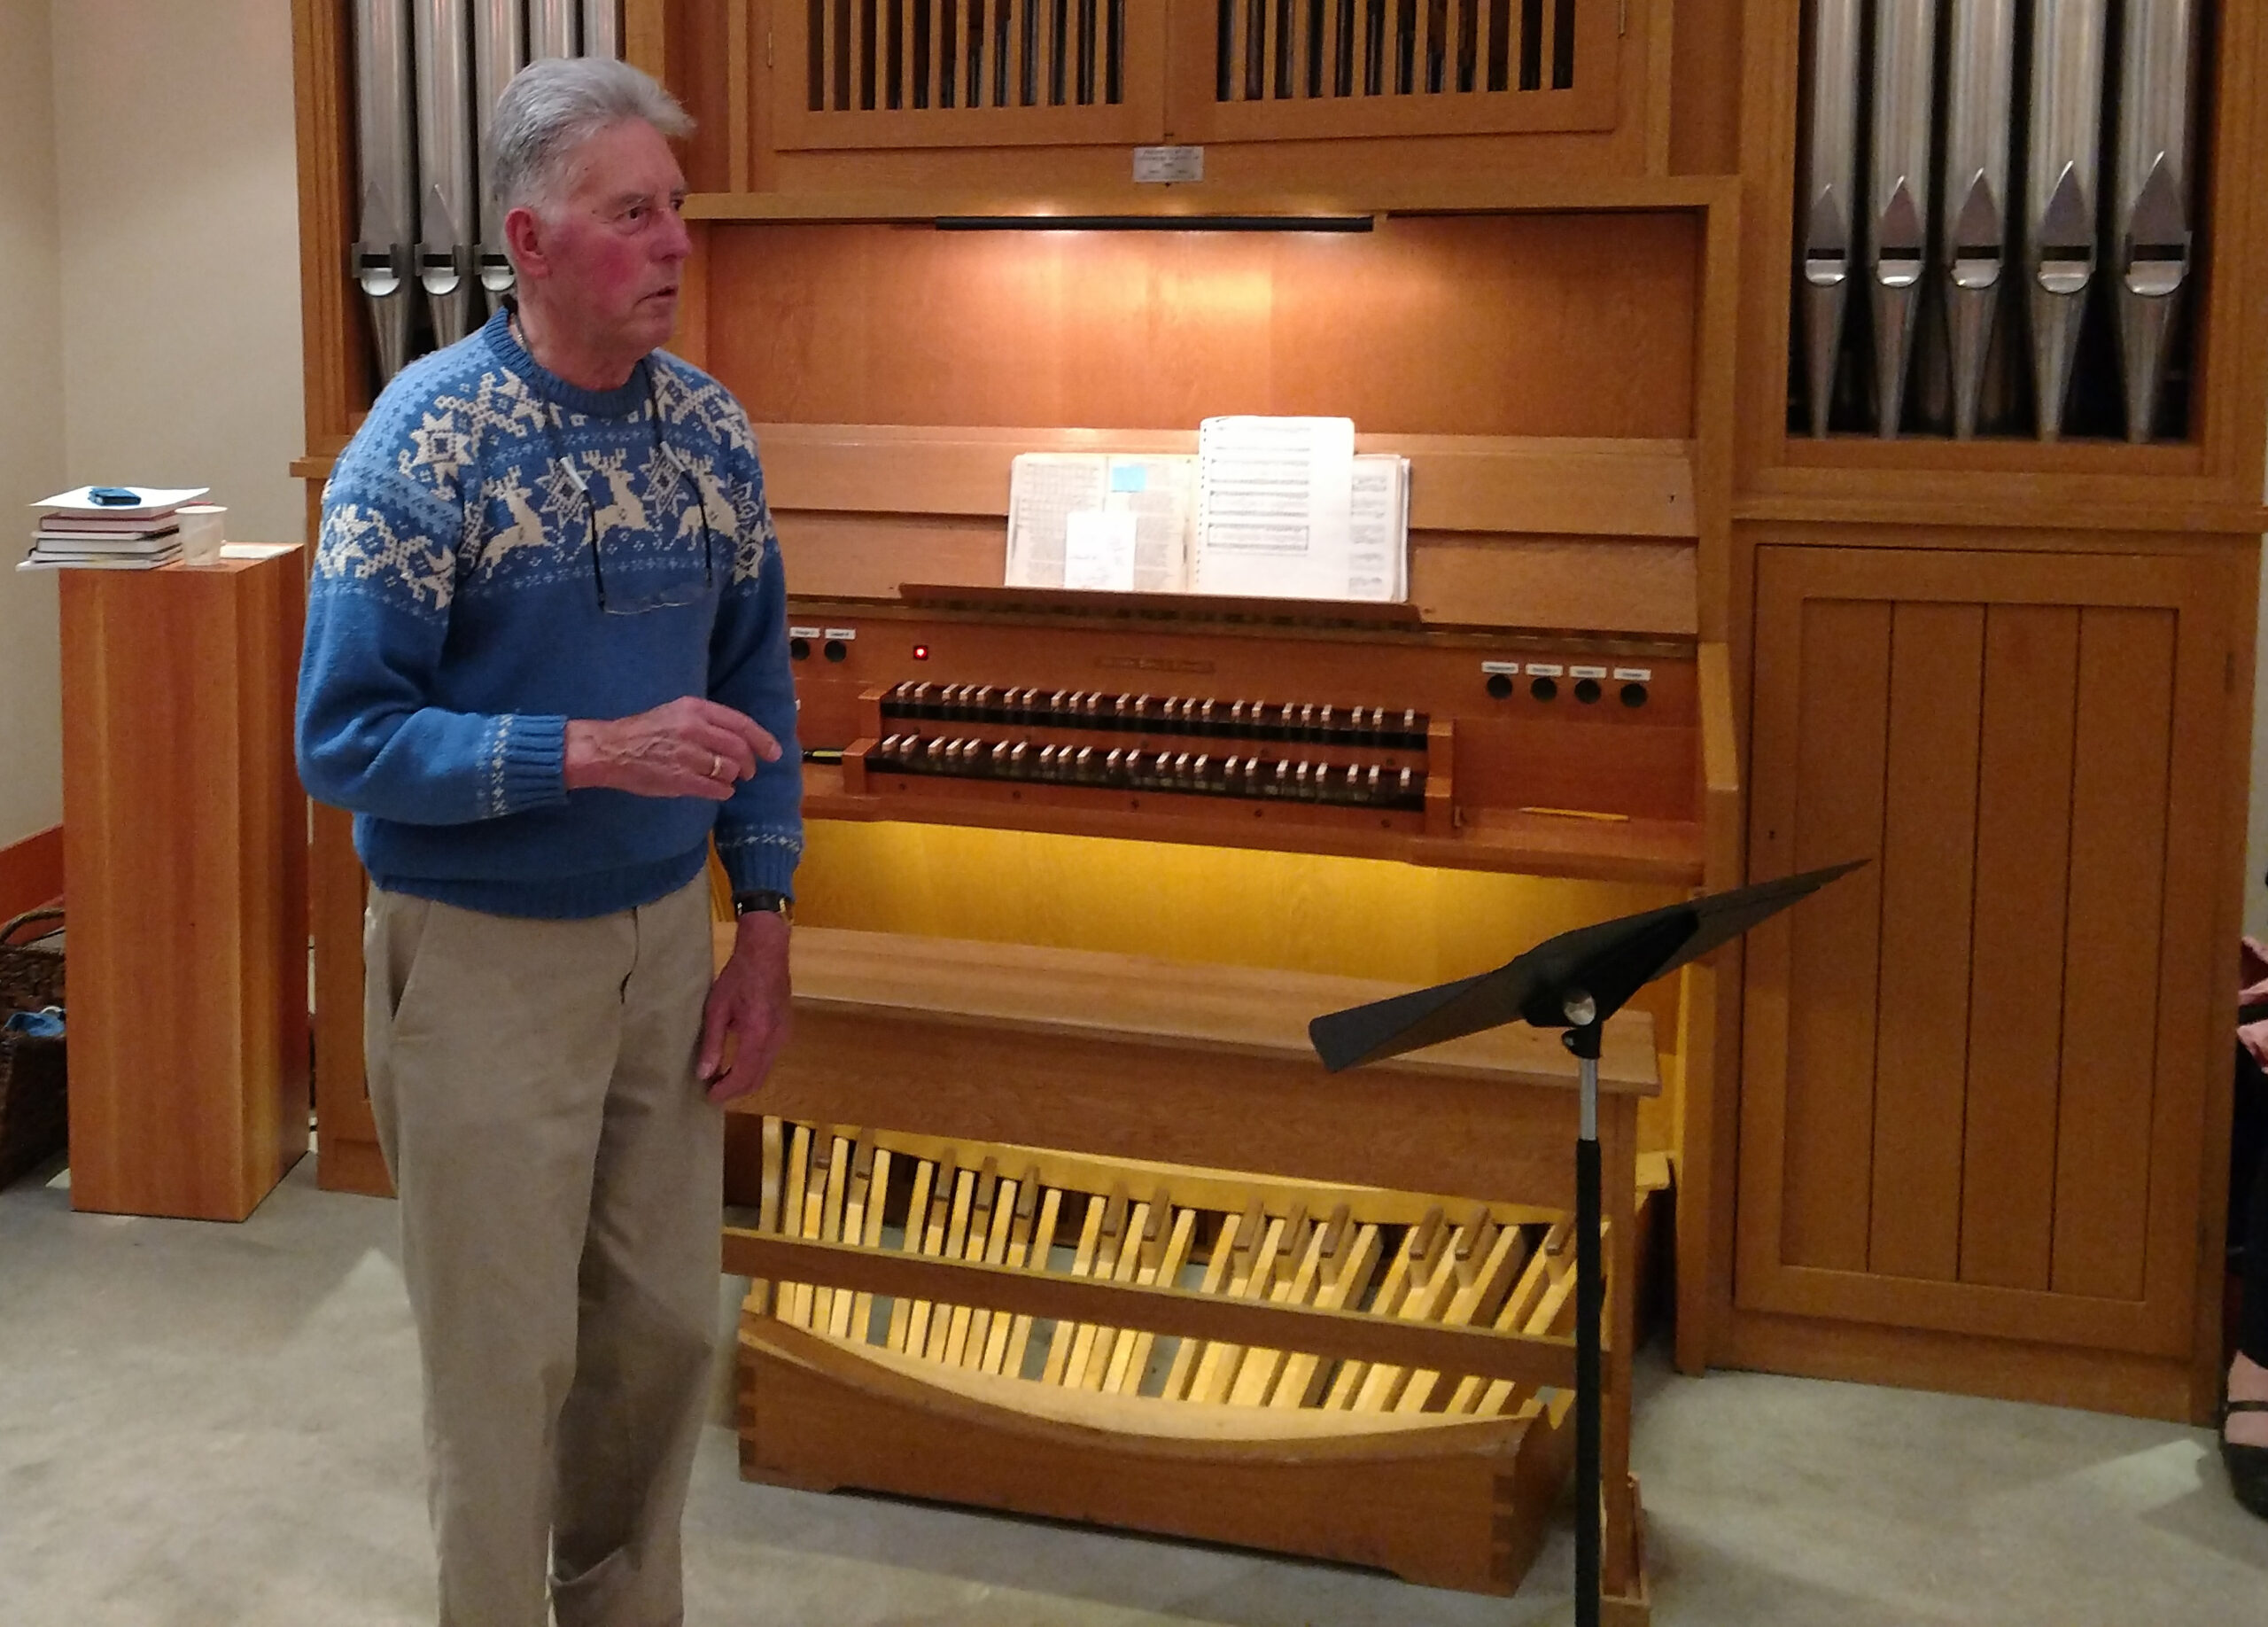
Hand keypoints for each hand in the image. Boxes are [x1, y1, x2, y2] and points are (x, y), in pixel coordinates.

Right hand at [564, 696, 779, 800]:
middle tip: (749, 771)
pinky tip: (719, 790)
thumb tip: (742, 738)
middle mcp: (693, 729)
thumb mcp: (677, 712)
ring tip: (727, 779)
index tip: (774, 752)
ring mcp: (687, 755)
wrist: (611, 750)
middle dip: (750, 763)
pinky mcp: (679, 779)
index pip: (740, 724)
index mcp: (695, 709)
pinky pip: (715, 789)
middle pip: (739, 749)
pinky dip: (723, 791)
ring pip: (728, 770)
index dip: (762, 739)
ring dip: (733, 778)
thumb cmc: (645, 731)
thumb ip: (708, 722)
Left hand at [697, 910, 790, 1103]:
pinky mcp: (785, 1030)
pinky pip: (769, 1059)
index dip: (726, 1091)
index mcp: (757, 1034)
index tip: (709, 1097)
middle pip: (757, 1079)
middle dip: (735, 1090)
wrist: (767, 952)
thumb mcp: (717, 1008)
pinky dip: (753, 1068)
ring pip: (765, 1071)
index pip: (743, 1076)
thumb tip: (704, 1074)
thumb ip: (712, 1043)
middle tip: (713, 1091)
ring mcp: (784, 1035)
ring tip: (721, 1078)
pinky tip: (737, 1062)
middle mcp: (775, 1039)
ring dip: (744, 1080)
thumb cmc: (738, 976)